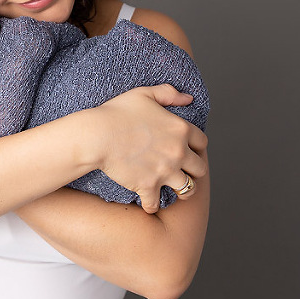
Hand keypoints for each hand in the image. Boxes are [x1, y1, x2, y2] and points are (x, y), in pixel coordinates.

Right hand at [91, 84, 208, 213]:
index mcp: (180, 129)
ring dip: (182, 190)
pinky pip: (156, 204)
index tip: (189, 149)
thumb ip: (168, 93)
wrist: (97, 135)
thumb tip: (188, 98)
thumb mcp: (144, 94)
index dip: (197, 146)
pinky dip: (152, 205)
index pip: (202, 143)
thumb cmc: (117, 112)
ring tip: (174, 189)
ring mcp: (165, 171)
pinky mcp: (148, 186)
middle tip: (184, 170)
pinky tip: (148, 202)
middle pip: (200, 169)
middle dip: (194, 170)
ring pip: (187, 189)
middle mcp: (178, 152)